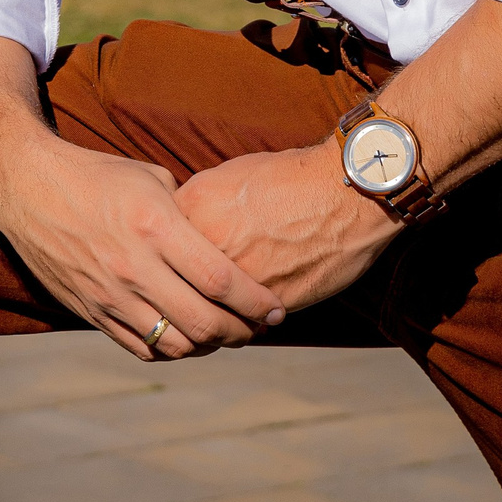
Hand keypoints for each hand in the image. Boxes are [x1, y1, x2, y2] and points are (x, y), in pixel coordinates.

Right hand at [0, 132, 283, 362]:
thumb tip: (227, 239)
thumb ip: (189, 215)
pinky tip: (183, 335)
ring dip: (208, 346)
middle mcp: (134, 267)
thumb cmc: (96, 175)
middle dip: (241, 332)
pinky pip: (141, 347)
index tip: (276, 309)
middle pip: (204, 323)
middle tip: (256, 328)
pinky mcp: (90, 311)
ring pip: (175, 344)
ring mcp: (109, 294)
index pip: (220, 280)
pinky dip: (170, 349)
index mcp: (155, 226)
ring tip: (222, 334)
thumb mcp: (150, 178)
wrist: (26, 186)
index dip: (256, 302)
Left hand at [174, 144, 399, 313]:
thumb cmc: (289, 177)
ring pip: (208, 312)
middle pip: (175, 284)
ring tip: (219, 322)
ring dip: (212, 321)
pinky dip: (245, 325)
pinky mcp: (268, 302)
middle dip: (178, 298)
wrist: (345, 192)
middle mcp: (207, 245)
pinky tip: (249, 320)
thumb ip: (197, 205)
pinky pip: (245, 323)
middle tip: (186, 305)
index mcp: (191, 208)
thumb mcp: (228, 176)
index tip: (169, 268)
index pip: (157, 246)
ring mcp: (237, 277)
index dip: (163, 260)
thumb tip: (181, 227)